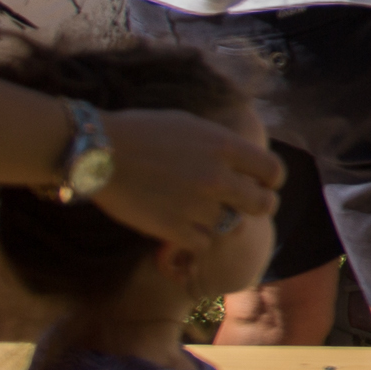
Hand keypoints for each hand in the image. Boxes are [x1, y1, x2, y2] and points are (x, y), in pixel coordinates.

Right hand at [86, 107, 286, 249]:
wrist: (98, 150)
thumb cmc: (141, 132)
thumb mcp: (191, 126)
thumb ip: (221, 145)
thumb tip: (243, 161)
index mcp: (224, 146)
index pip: (273, 170)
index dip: (272, 181)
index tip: (265, 185)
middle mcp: (217, 177)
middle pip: (263, 204)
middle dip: (260, 206)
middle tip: (247, 208)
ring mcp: (196, 205)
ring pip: (230, 226)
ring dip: (218, 221)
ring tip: (198, 212)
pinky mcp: (173, 229)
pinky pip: (203, 243)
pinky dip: (194, 238)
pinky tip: (180, 225)